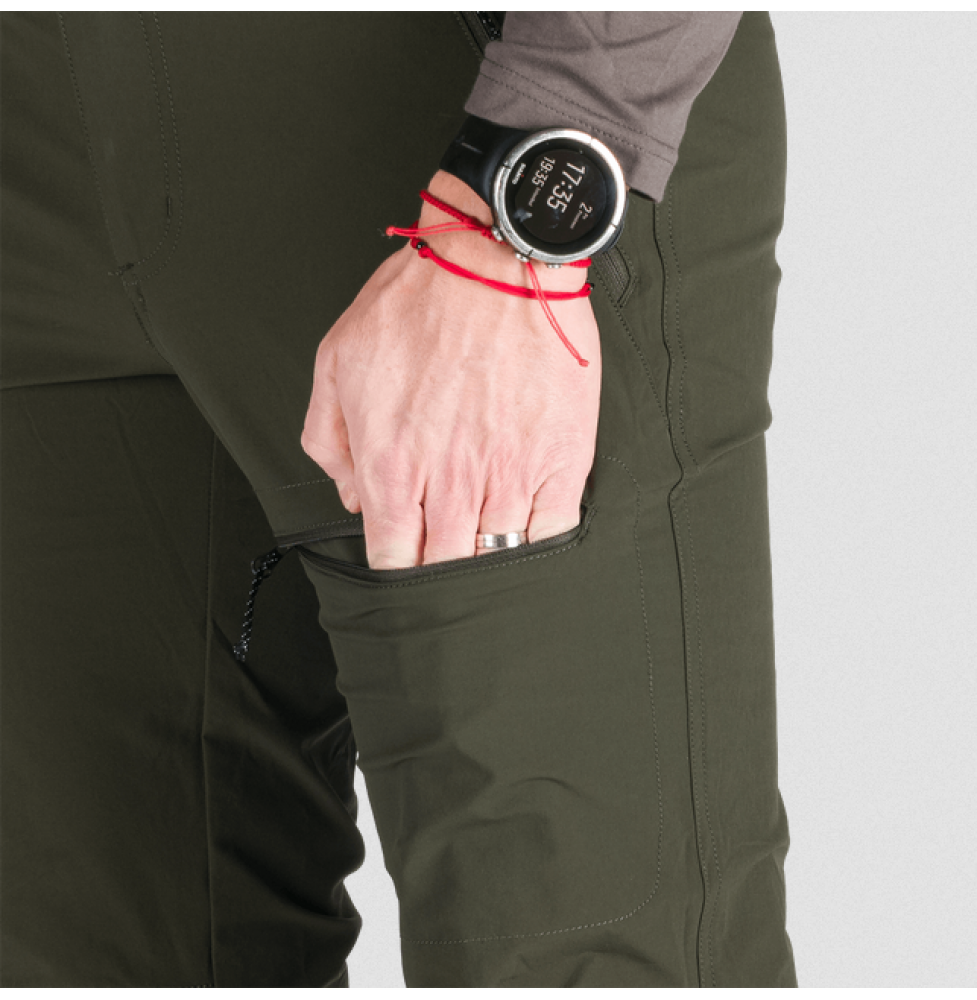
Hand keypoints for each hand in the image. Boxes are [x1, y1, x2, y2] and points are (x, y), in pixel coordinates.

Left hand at [301, 171, 600, 569]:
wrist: (496, 256)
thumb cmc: (419, 302)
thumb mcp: (338, 359)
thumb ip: (330, 439)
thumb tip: (353, 496)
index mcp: (394, 463)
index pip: (394, 557)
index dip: (398, 573)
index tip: (405, 567)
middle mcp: (452, 479)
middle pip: (447, 567)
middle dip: (442, 577)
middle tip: (444, 570)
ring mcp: (511, 472)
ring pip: (499, 556)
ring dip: (490, 565)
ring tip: (484, 556)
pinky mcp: (561, 457)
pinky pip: (552, 531)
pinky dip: (537, 545)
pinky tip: (526, 538)